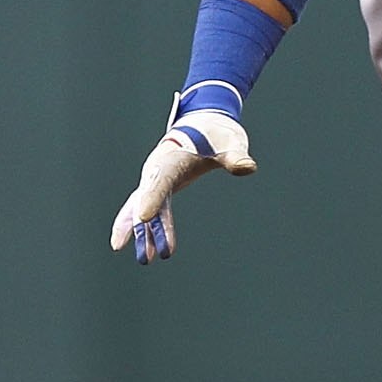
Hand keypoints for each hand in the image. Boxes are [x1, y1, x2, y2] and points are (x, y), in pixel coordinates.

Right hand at [108, 108, 256, 262]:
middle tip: (133, 249)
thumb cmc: (216, 131)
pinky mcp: (161, 187)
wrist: (203, 121)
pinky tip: (146, 249)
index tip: (144, 217)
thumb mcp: (230, 141)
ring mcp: (156, 179)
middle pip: (146, 199)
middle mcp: (158, 168)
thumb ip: (235, 155)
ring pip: (144, 208)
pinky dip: (147, 228)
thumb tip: (248, 166)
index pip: (161, 179)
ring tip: (145, 259)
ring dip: (143, 234)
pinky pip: (151, 210)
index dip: (151, 198)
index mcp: (172, 156)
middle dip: (139, 224)